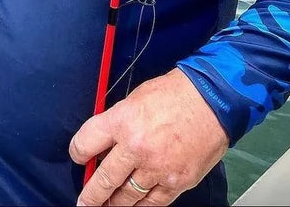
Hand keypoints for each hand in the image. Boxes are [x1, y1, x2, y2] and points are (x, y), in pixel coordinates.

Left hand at [69, 68, 228, 205]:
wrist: (212, 101)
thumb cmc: (174, 93)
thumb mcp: (135, 98)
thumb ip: (118, 121)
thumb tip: (105, 139)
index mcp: (121, 122)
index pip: (86, 143)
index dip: (77, 152)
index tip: (77, 157)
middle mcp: (136, 148)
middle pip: (104, 179)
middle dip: (91, 194)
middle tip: (83, 202)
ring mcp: (157, 168)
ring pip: (127, 196)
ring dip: (114, 203)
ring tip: (106, 206)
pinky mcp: (177, 182)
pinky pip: (153, 202)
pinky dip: (141, 206)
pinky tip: (134, 206)